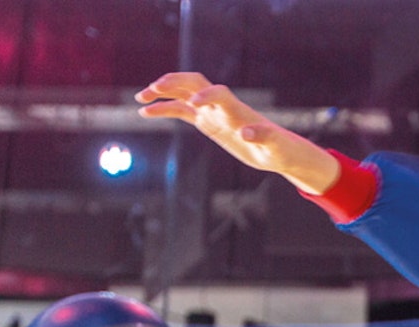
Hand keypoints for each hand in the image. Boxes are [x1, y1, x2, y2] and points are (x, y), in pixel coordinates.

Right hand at [135, 72, 340, 194]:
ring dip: (162, 93)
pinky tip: (145, 112)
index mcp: (236, 109)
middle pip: (194, 83)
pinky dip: (164, 110)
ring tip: (140, 99)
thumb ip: (262, 137)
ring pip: (183, 94)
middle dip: (174, 83)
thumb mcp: (273, 146)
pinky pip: (181, 111)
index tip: (193, 103)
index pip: (218, 93)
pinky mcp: (206, 122)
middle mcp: (221, 106)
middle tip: (153, 89)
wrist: (277, 151)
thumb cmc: (278, 148)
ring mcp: (211, 112)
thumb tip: (246, 133)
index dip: (205, 94)